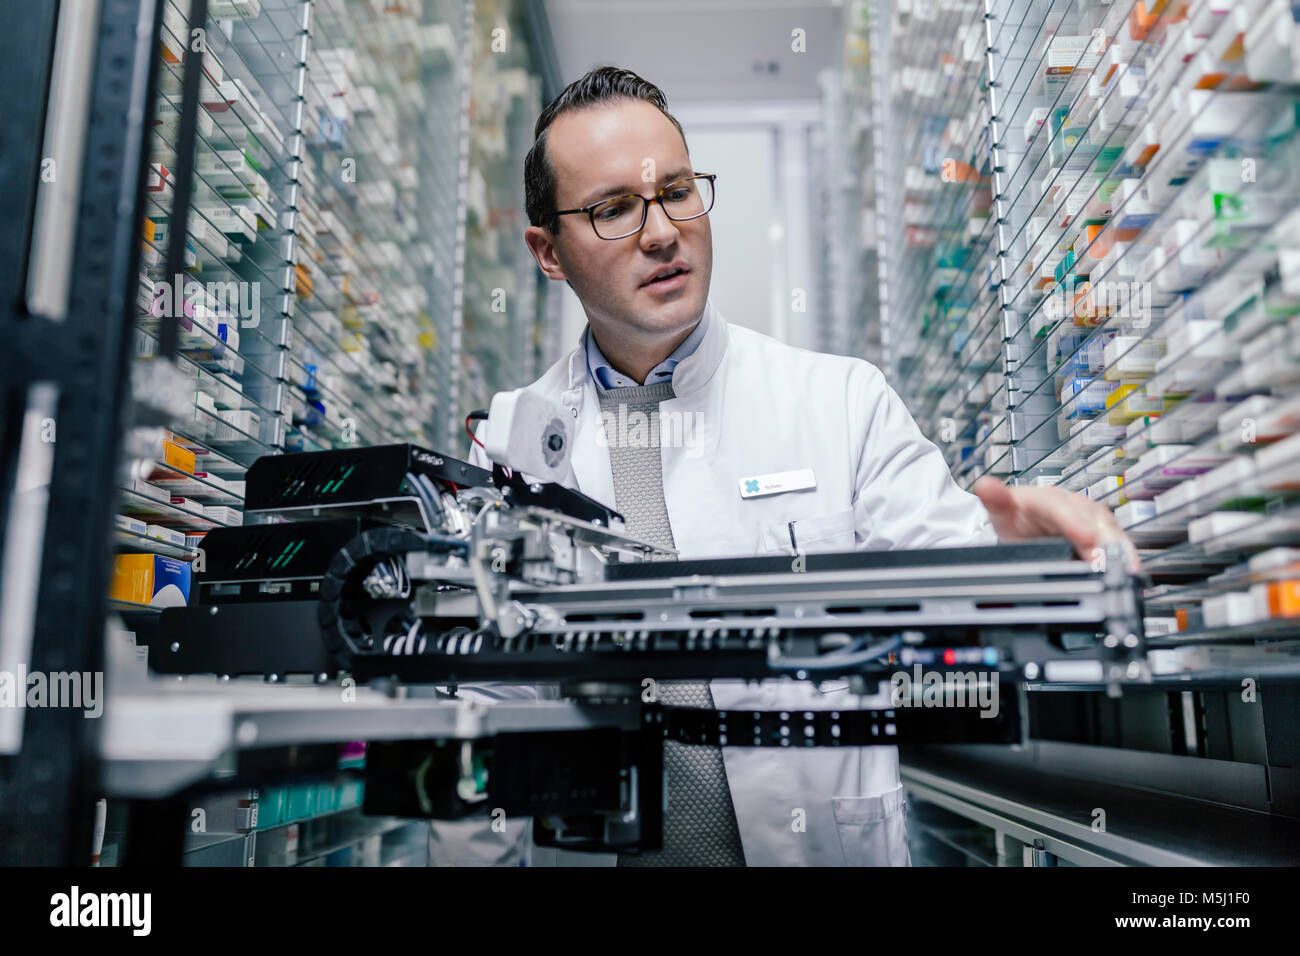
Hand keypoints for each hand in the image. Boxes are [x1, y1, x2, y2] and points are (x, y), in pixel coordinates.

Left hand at [972, 476, 1139, 570]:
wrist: (1026, 524)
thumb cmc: (1018, 516)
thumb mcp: (1002, 512)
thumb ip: (996, 501)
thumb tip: (984, 486)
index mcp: (1050, 499)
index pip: (1063, 509)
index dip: (1076, 524)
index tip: (1086, 539)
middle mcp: (1077, 508)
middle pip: (1096, 523)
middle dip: (1104, 544)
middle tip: (1109, 566)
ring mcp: (1093, 523)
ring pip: (1111, 535)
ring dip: (1120, 554)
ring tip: (1127, 573)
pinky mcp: (1104, 539)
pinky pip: (1117, 549)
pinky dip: (1124, 563)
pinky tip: (1129, 577)